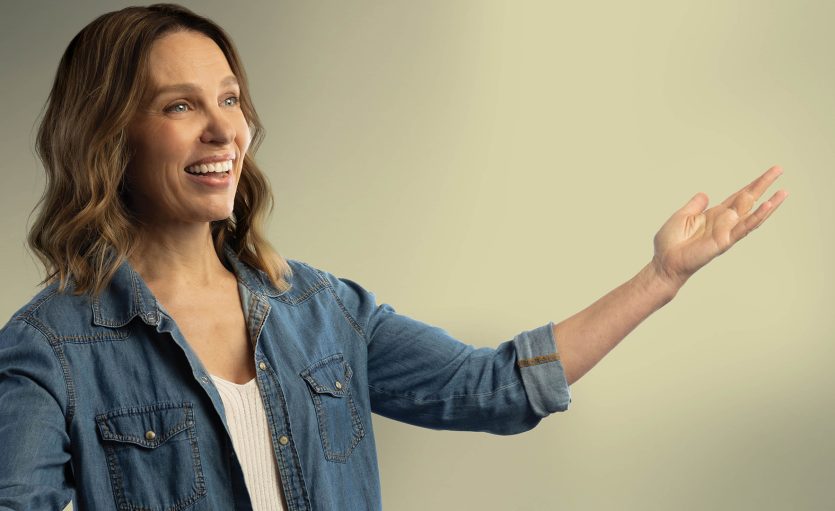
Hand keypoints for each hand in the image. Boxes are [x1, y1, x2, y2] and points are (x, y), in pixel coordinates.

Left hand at [651, 165, 788, 289]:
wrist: (665, 261)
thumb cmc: (671, 242)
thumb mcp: (682, 216)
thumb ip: (695, 205)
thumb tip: (705, 194)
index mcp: (714, 215)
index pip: (738, 196)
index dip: (752, 184)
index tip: (767, 173)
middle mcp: (724, 222)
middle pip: (748, 200)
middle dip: (763, 185)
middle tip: (779, 169)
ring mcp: (726, 231)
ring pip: (752, 214)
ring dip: (769, 204)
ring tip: (783, 192)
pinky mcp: (724, 241)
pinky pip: (743, 228)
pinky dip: (756, 217)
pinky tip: (767, 206)